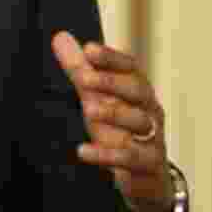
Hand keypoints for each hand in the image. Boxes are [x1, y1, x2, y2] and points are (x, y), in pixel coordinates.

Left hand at [51, 31, 173, 211]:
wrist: (146, 174)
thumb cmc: (121, 128)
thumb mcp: (98, 98)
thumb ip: (80, 70)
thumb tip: (60, 36)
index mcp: (138, 89)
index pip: (130, 67)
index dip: (111, 57)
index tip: (89, 49)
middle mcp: (149, 109)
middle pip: (137, 90)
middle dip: (111, 82)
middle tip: (83, 78)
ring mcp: (152, 136)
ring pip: (139, 122)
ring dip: (113, 114)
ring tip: (88, 110)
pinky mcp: (148, 164)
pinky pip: (131, 157)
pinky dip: (107, 155)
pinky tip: (84, 151)